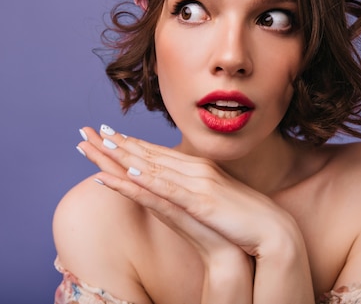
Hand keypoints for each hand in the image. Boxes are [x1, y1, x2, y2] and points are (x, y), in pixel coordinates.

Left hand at [77, 124, 313, 302]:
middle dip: (116, 143)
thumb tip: (178, 187)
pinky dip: (146, 181)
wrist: (271, 229)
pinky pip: (167, 190)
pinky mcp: (201, 201)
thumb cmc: (242, 216)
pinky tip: (128, 174)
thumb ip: (194, 189)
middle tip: (89, 131)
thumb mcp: (213, 198)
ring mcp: (197, 183)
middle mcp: (194, 169)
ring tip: (98, 146)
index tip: (107, 134)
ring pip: (152, 167)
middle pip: (147, 154)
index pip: (156, 153)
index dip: (129, 143)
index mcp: (196, 168)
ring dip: (123, 156)